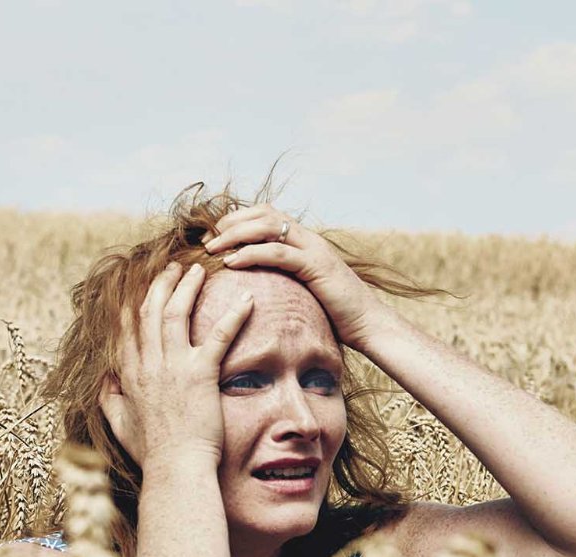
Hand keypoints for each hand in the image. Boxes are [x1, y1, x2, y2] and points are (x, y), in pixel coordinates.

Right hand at [98, 261, 252, 466]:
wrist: (175, 469)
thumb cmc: (153, 454)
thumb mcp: (120, 425)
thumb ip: (109, 400)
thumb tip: (105, 380)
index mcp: (129, 375)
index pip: (127, 328)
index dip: (134, 302)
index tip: (141, 286)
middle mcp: (148, 364)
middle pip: (149, 310)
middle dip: (161, 284)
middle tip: (174, 268)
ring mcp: (173, 367)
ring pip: (176, 313)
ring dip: (187, 287)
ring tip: (199, 270)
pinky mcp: (200, 374)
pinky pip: (219, 336)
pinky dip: (234, 315)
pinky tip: (247, 300)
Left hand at [202, 204, 388, 351]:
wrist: (368, 324)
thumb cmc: (335, 314)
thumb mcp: (304, 291)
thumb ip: (284, 279)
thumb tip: (255, 287)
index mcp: (304, 241)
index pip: (266, 214)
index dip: (238, 220)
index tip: (214, 237)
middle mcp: (308, 238)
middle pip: (263, 213)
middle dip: (231, 223)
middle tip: (207, 240)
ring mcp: (313, 249)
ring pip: (267, 227)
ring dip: (235, 235)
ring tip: (212, 249)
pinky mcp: (316, 266)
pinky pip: (278, 253)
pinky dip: (252, 254)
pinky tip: (233, 263)